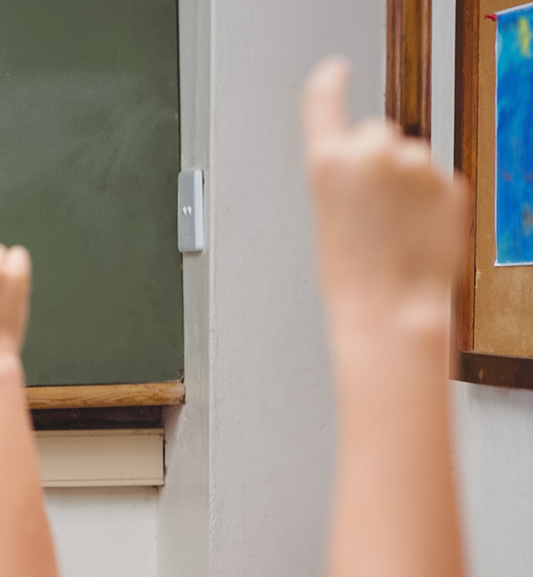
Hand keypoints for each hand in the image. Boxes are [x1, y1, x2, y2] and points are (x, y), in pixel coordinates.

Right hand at [302, 58, 468, 327]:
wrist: (391, 306)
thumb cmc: (353, 274)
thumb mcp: (328, 214)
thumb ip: (347, 176)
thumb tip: (376, 163)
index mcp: (329, 161)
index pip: (324, 101)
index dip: (330, 83)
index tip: (335, 71)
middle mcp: (372, 153)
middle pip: (377, 133)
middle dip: (378, 160)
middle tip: (372, 206)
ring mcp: (416, 165)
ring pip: (411, 159)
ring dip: (406, 185)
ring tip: (394, 228)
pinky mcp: (450, 182)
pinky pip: (438, 182)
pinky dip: (430, 202)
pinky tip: (416, 232)